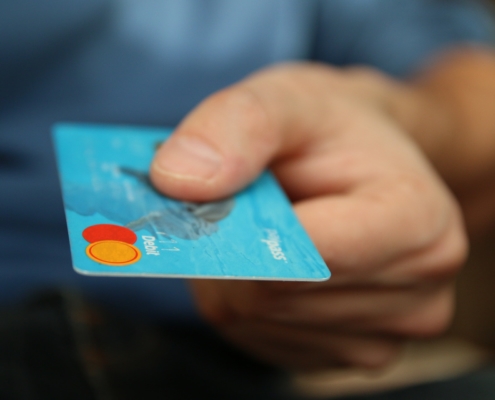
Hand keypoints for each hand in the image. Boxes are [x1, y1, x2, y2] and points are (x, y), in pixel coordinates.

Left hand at [150, 63, 466, 370]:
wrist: (366, 162)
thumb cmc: (332, 131)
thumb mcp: (288, 98)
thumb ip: (238, 125)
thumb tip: (177, 180)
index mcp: (418, 221)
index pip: (305, 252)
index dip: (240, 226)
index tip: (212, 195)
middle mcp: (417, 291)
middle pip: (271, 297)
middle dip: (231, 250)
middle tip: (238, 206)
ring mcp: (386, 335)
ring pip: (256, 322)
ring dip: (234, 276)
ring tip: (264, 230)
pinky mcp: (352, 353)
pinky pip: (263, 339)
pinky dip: (247, 303)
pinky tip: (272, 265)